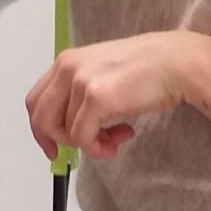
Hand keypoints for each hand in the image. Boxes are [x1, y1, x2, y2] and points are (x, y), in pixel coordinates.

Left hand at [24, 32, 210, 160]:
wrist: (175, 63)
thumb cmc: (146, 69)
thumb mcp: (102, 73)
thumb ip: (81, 92)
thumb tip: (70, 126)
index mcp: (67, 61)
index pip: (36, 100)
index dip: (40, 129)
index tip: (53, 147)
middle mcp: (67, 67)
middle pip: (41, 118)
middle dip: (58, 142)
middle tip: (84, 149)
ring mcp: (80, 81)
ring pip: (65, 132)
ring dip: (91, 144)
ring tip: (115, 137)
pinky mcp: (96, 97)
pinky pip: (83, 138)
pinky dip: (100, 148)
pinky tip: (123, 135)